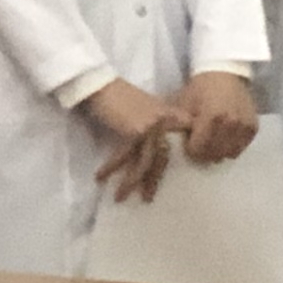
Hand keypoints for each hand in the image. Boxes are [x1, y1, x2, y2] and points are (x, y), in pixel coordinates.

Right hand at [83, 79, 191, 205]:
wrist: (101, 84)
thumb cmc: (121, 96)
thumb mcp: (148, 108)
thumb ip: (160, 124)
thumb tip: (164, 147)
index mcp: (171, 116)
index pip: (181, 143)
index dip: (181, 163)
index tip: (180, 182)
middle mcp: (165, 122)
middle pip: (163, 158)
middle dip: (153, 180)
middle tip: (146, 198)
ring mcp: (152, 126)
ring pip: (145, 161)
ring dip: (131, 181)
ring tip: (119, 197)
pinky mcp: (136, 130)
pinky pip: (125, 156)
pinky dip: (111, 167)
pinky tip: (101, 177)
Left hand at [172, 70, 260, 165]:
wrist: (225, 72)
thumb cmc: (201, 86)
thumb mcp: (185, 103)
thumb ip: (181, 125)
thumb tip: (177, 144)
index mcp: (211, 117)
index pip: (198, 149)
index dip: (191, 149)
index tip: (190, 143)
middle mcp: (230, 123)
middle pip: (214, 154)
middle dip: (204, 152)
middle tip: (200, 145)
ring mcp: (243, 126)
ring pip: (229, 154)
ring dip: (219, 151)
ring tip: (213, 142)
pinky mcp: (253, 127)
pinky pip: (241, 148)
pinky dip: (233, 147)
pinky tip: (225, 139)